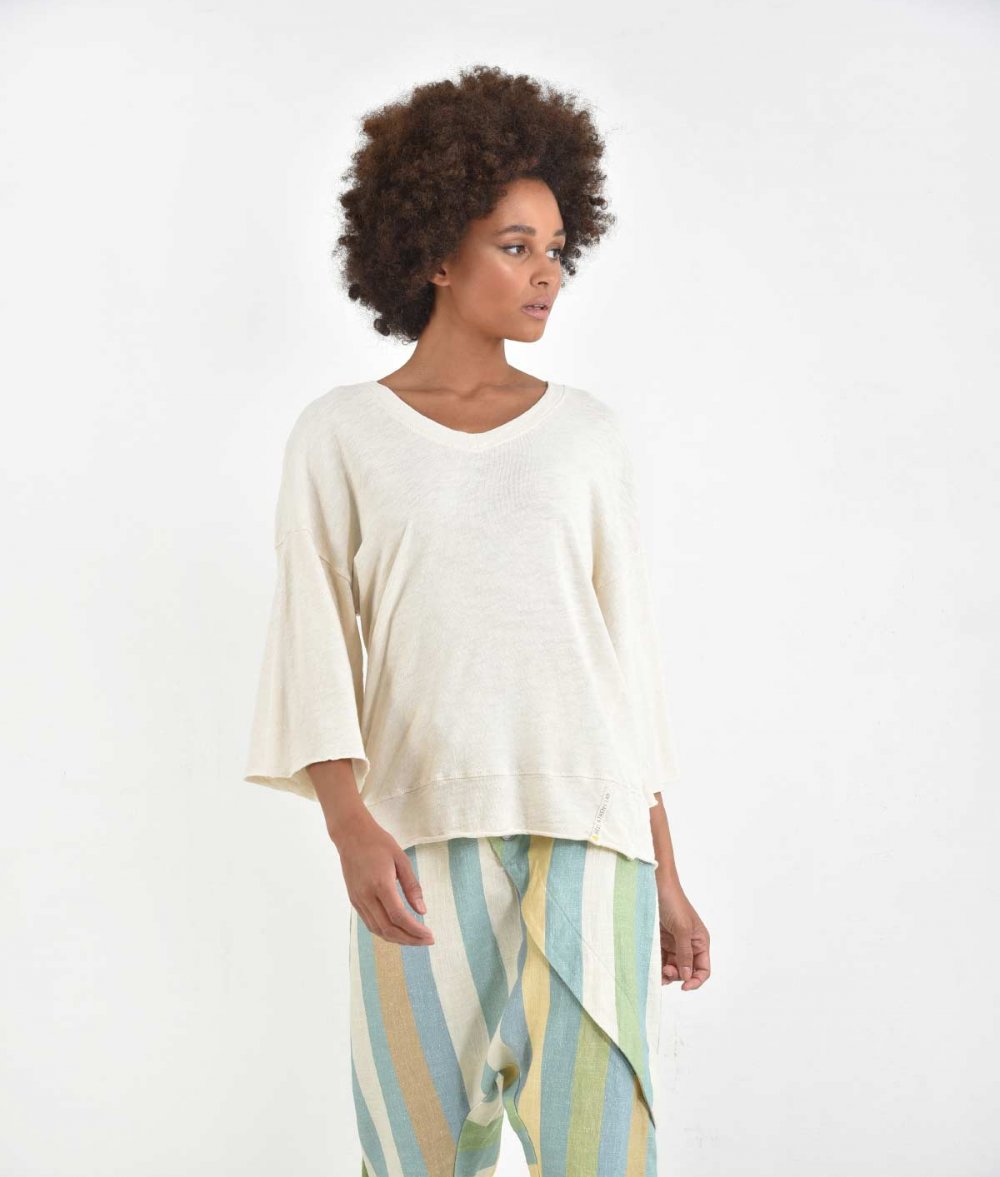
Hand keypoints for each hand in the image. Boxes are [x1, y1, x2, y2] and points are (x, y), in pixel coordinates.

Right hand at [332, 811, 434, 946]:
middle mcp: (366, 896)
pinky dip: (386, 932)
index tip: (430, 935)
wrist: (351, 835)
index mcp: (380, 884)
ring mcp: (358, 900)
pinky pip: (370, 923)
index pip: (399, 916)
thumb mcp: (401, 859)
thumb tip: (422, 911)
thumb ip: (412, 886)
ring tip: (415, 938)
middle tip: (427, 941)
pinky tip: (399, 930)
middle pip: (388, 929)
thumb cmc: (379, 843)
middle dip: (410, 939)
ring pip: (378, 930)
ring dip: (398, 939)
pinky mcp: (354, 901)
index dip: (415, 930)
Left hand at [657, 885, 709, 988]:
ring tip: (658, 972)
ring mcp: (674, 943)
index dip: (696, 980)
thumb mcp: (682, 929)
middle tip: (666, 971)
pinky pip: (661, 959)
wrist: (655, 886)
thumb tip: (687, 976)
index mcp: (700, 942)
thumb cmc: (673, 902)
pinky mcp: (661, 941)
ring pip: (673, 967)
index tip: (684, 987)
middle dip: (678, 975)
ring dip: (666, 973)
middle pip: (687, 971)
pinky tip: (652, 967)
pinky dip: (658, 965)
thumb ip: (685, 954)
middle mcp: (689, 945)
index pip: (703, 969)